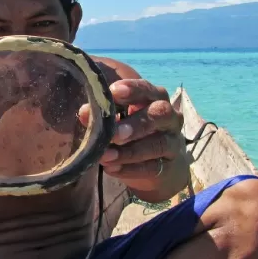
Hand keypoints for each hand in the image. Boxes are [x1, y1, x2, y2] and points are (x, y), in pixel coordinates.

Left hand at [80, 79, 184, 198]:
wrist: (159, 165)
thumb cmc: (134, 133)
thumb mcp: (120, 121)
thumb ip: (104, 116)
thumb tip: (84, 112)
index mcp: (155, 98)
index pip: (147, 89)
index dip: (133, 90)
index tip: (114, 92)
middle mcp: (169, 117)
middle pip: (160, 113)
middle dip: (135, 124)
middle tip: (113, 134)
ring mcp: (172, 142)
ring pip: (157, 144)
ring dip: (129, 151)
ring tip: (105, 156)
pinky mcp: (170, 166)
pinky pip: (152, 167)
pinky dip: (130, 169)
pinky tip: (112, 169)